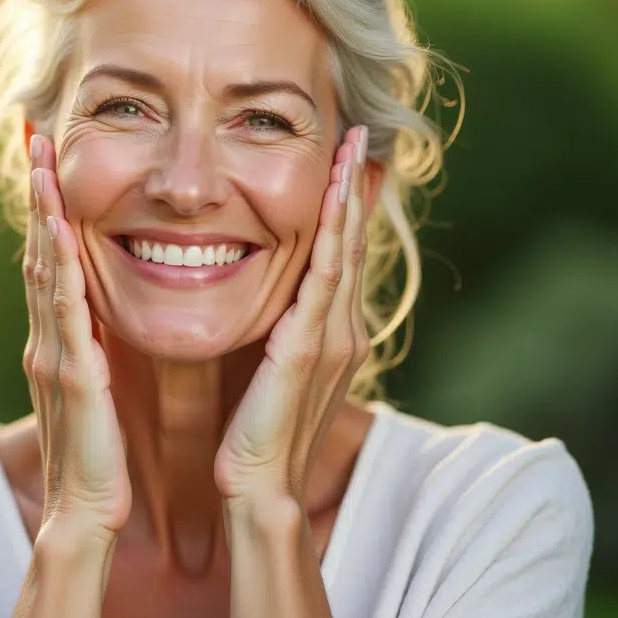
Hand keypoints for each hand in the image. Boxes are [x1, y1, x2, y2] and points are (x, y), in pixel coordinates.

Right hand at [23, 134, 131, 539]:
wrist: (86, 511)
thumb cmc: (99, 455)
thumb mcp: (96, 388)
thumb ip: (93, 348)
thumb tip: (102, 314)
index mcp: (59, 338)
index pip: (50, 259)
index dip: (48, 207)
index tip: (51, 160)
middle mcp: (47, 337)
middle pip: (38, 250)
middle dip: (38, 193)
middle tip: (39, 136)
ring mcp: (54, 352)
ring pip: (44, 269)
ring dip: (42, 213)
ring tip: (42, 163)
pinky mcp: (73, 373)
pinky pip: (65, 309)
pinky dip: (58, 266)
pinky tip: (57, 230)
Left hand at [215, 125, 370, 505]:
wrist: (259, 485)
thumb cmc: (257, 433)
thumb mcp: (271, 370)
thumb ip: (279, 334)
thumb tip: (272, 304)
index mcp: (329, 331)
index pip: (340, 253)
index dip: (346, 204)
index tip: (346, 158)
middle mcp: (340, 327)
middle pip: (351, 241)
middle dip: (356, 185)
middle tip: (360, 132)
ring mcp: (331, 336)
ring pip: (344, 249)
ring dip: (349, 195)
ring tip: (353, 146)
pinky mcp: (309, 346)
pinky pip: (323, 276)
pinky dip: (332, 232)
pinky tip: (334, 196)